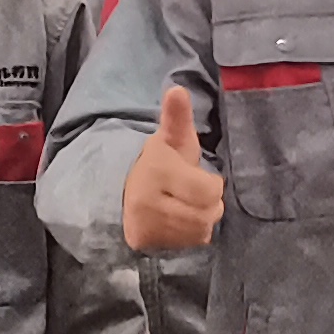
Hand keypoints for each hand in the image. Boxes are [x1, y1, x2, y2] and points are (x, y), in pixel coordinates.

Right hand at [119, 85, 226, 251]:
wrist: (122, 193)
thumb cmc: (160, 164)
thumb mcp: (171, 139)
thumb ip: (177, 117)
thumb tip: (177, 89)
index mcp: (158, 170)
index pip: (210, 190)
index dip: (211, 185)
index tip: (199, 178)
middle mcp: (148, 201)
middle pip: (208, 213)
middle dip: (209, 204)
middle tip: (193, 194)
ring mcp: (146, 225)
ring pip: (200, 231)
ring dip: (201, 220)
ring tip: (185, 206)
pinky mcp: (145, 243)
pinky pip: (189, 245)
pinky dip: (190, 236)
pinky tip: (178, 224)